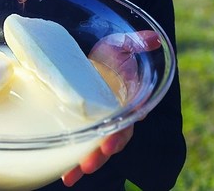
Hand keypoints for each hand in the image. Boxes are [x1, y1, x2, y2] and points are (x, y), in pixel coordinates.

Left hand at [62, 30, 160, 186]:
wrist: (95, 56)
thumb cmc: (111, 52)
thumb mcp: (121, 44)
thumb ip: (135, 42)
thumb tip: (153, 37)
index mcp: (127, 101)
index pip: (128, 121)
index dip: (120, 134)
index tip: (110, 144)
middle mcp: (114, 116)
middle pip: (110, 141)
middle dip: (99, 155)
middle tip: (88, 165)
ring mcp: (97, 120)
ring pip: (94, 147)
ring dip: (83, 162)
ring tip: (71, 176)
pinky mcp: (81, 121)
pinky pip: (79, 142)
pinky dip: (70, 158)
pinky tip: (61, 171)